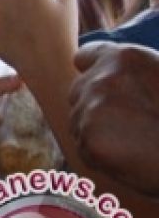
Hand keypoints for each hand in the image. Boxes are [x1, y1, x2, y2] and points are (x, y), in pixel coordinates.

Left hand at [70, 41, 158, 197]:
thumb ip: (133, 76)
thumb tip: (108, 77)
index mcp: (124, 58)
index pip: (84, 58)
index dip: (93, 73)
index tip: (103, 89)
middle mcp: (101, 79)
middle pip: (78, 93)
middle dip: (95, 108)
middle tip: (132, 126)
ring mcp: (91, 109)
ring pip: (79, 124)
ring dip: (98, 134)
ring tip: (139, 143)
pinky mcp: (90, 140)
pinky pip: (86, 150)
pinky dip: (103, 158)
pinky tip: (133, 159)